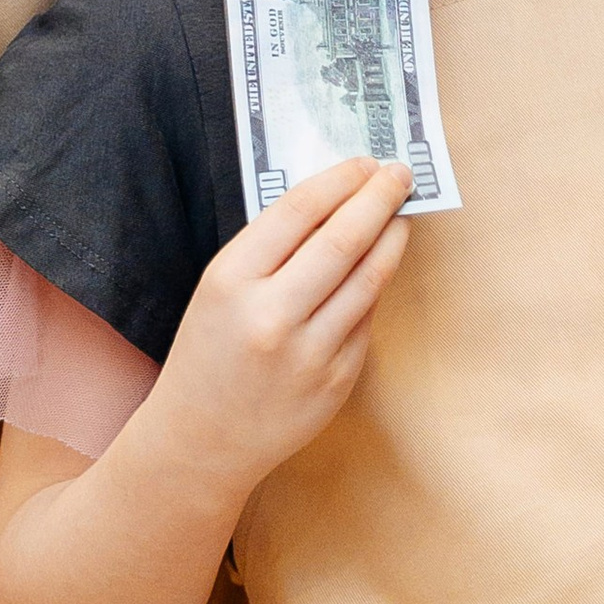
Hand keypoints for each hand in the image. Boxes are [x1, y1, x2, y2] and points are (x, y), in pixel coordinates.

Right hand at [156, 157, 412, 502]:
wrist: (203, 440)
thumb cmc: (208, 352)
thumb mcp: (218, 289)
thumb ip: (269, 250)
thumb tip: (336, 201)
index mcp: (230, 282)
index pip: (297, 211)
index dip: (338, 180)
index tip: (364, 163)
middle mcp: (271, 316)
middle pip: (343, 240)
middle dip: (378, 199)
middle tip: (399, 174)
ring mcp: (309, 354)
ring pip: (368, 280)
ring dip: (391, 240)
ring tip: (401, 216)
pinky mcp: (337, 382)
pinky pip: (366, 321)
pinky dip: (375, 287)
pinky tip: (378, 267)